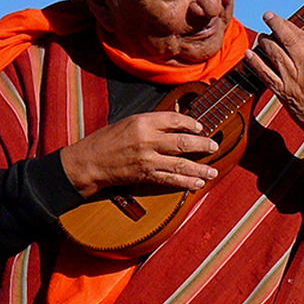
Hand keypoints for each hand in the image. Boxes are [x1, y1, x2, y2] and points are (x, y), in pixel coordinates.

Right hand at [59, 111, 219, 197]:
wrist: (89, 162)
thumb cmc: (107, 140)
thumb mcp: (129, 122)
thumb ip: (152, 123)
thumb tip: (176, 123)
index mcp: (143, 121)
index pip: (175, 119)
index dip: (191, 123)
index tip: (200, 128)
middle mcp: (147, 139)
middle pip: (183, 142)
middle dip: (202, 145)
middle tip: (214, 146)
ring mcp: (147, 159)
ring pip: (180, 164)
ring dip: (199, 169)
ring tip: (212, 171)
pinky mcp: (145, 175)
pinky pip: (170, 179)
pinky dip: (185, 182)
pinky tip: (197, 183)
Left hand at [243, 11, 303, 140]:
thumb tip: (296, 36)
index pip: (299, 35)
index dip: (285, 24)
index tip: (275, 17)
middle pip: (286, 40)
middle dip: (274, 26)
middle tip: (267, 17)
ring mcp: (292, 80)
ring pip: (273, 53)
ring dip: (264, 41)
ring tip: (261, 36)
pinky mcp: (282, 92)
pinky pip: (265, 74)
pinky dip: (255, 63)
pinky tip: (249, 54)